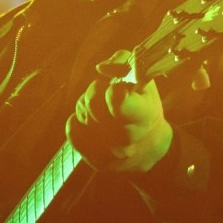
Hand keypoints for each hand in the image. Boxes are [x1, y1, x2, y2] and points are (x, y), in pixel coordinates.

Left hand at [66, 49, 172, 173]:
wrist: (149, 147)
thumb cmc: (145, 107)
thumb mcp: (144, 81)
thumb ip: (124, 62)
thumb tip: (101, 67)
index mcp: (143, 116)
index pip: (117, 99)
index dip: (113, 88)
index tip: (119, 87)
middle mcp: (126, 139)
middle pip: (92, 104)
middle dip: (96, 91)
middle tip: (107, 94)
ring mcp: (109, 152)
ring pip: (80, 114)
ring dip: (87, 106)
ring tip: (101, 110)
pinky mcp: (95, 160)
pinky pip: (72, 130)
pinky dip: (78, 121)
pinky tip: (91, 121)